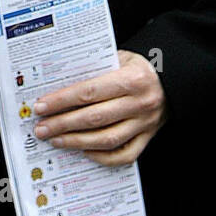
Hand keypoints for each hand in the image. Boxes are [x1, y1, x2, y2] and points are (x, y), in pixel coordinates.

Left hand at [31, 49, 166, 165]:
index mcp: (132, 78)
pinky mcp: (148, 138)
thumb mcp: (120, 58)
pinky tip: (84, 151)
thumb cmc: (139, 68)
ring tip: (56, 140)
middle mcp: (140, 103)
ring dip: (76, 142)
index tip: (42, 106)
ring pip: (106, 140)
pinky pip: (124, 155)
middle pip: (93, 118)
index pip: (89, 92)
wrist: (173, 80)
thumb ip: (95, 69)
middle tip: (41, 128)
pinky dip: (102, 157)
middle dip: (62, 124)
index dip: (62, 100)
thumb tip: (59, 84)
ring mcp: (145, 124)